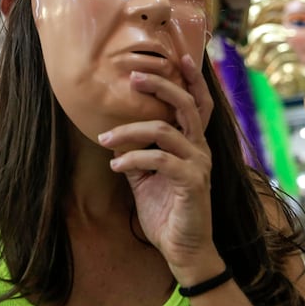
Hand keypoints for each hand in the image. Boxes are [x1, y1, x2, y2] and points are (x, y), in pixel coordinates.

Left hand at [97, 54, 218, 280]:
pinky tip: (116, 165)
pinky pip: (159, 159)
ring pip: (165, 130)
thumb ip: (137, 151)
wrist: (183, 249)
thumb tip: (113, 131)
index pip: (197, 103)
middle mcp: (200, 148)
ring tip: (104, 138)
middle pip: (186, 104)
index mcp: (193, 143)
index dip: (191, 79)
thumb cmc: (166, 209)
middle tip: (133, 77)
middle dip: (160, 85)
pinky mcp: (192, 182)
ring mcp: (199, 164)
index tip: (177, 56)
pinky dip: (133, 158)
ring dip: (129, 130)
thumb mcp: (146, 175)